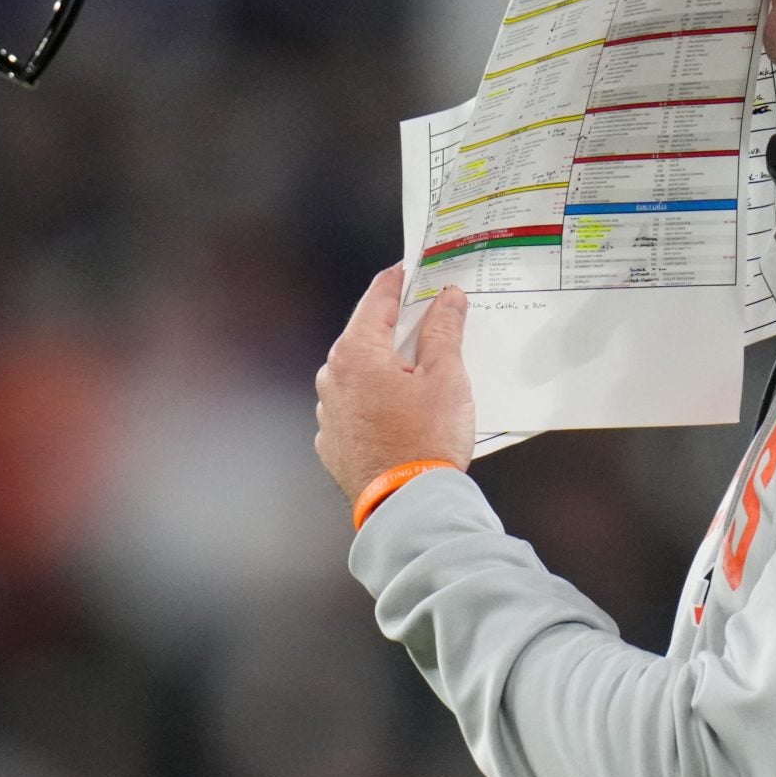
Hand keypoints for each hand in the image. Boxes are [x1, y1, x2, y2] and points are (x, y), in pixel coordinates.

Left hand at [315, 267, 473, 503]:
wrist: (407, 507)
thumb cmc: (425, 441)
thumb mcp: (446, 376)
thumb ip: (443, 330)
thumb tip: (447, 299)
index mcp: (356, 353)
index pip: (377, 298)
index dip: (400, 281)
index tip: (415, 270)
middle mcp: (332, 377)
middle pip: (367, 335)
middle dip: (398, 327)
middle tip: (430, 320)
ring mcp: (328, 411)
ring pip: (360, 373)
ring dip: (387, 368)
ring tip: (423, 376)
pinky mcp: (333, 441)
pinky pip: (356, 406)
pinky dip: (377, 401)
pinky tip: (404, 412)